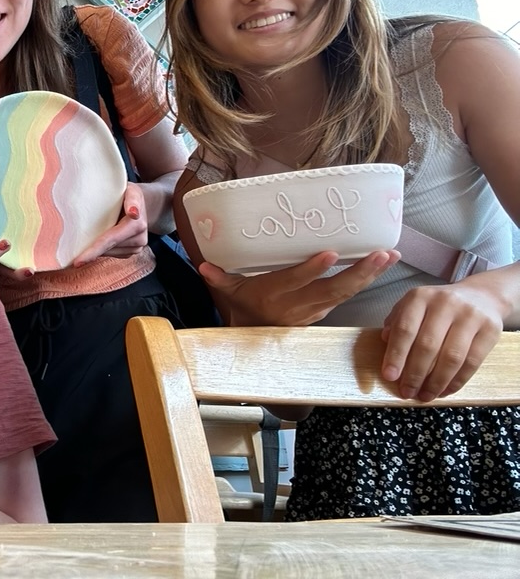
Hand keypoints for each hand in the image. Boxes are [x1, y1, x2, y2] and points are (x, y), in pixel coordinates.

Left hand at [73, 183, 149, 265]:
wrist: (142, 204)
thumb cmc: (130, 194)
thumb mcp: (131, 190)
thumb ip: (132, 200)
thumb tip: (133, 213)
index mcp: (137, 225)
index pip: (110, 240)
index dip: (93, 252)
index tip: (78, 262)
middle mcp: (139, 239)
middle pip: (107, 249)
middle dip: (89, 251)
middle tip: (71, 255)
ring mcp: (136, 248)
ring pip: (109, 253)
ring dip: (97, 248)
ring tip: (88, 235)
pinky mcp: (132, 252)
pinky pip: (112, 253)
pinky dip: (103, 248)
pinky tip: (99, 239)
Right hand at [200, 250, 400, 326]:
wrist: (253, 338)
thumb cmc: (242, 306)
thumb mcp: (228, 292)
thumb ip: (219, 276)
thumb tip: (203, 264)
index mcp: (271, 297)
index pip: (294, 282)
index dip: (312, 270)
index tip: (331, 254)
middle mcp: (296, 306)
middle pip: (331, 290)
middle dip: (359, 273)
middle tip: (381, 255)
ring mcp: (312, 311)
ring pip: (344, 294)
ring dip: (369, 276)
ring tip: (389, 256)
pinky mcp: (322, 312)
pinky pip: (346, 297)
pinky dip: (364, 283)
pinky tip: (380, 266)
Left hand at [381, 284, 503, 400]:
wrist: (480, 296)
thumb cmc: (438, 306)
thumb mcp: (413, 306)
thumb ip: (396, 322)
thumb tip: (385, 341)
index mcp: (420, 297)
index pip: (405, 329)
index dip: (396, 355)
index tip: (389, 376)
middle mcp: (445, 303)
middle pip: (428, 345)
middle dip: (415, 374)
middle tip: (407, 392)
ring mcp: (470, 316)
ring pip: (451, 357)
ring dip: (436, 382)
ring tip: (425, 395)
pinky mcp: (490, 330)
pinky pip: (472, 362)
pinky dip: (457, 381)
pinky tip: (445, 390)